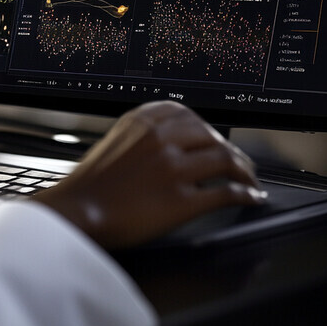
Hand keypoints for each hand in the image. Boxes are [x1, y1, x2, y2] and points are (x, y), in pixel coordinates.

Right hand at [32, 101, 266, 248]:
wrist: (76, 211)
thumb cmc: (90, 183)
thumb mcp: (114, 141)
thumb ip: (143, 135)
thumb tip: (172, 140)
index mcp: (142, 121)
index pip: (189, 114)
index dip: (208, 128)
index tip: (216, 138)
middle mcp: (160, 139)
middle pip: (212, 136)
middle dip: (230, 150)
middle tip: (239, 162)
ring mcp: (172, 169)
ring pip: (224, 160)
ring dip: (244, 171)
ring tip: (249, 180)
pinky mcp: (180, 201)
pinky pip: (224, 193)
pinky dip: (244, 195)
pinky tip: (250, 198)